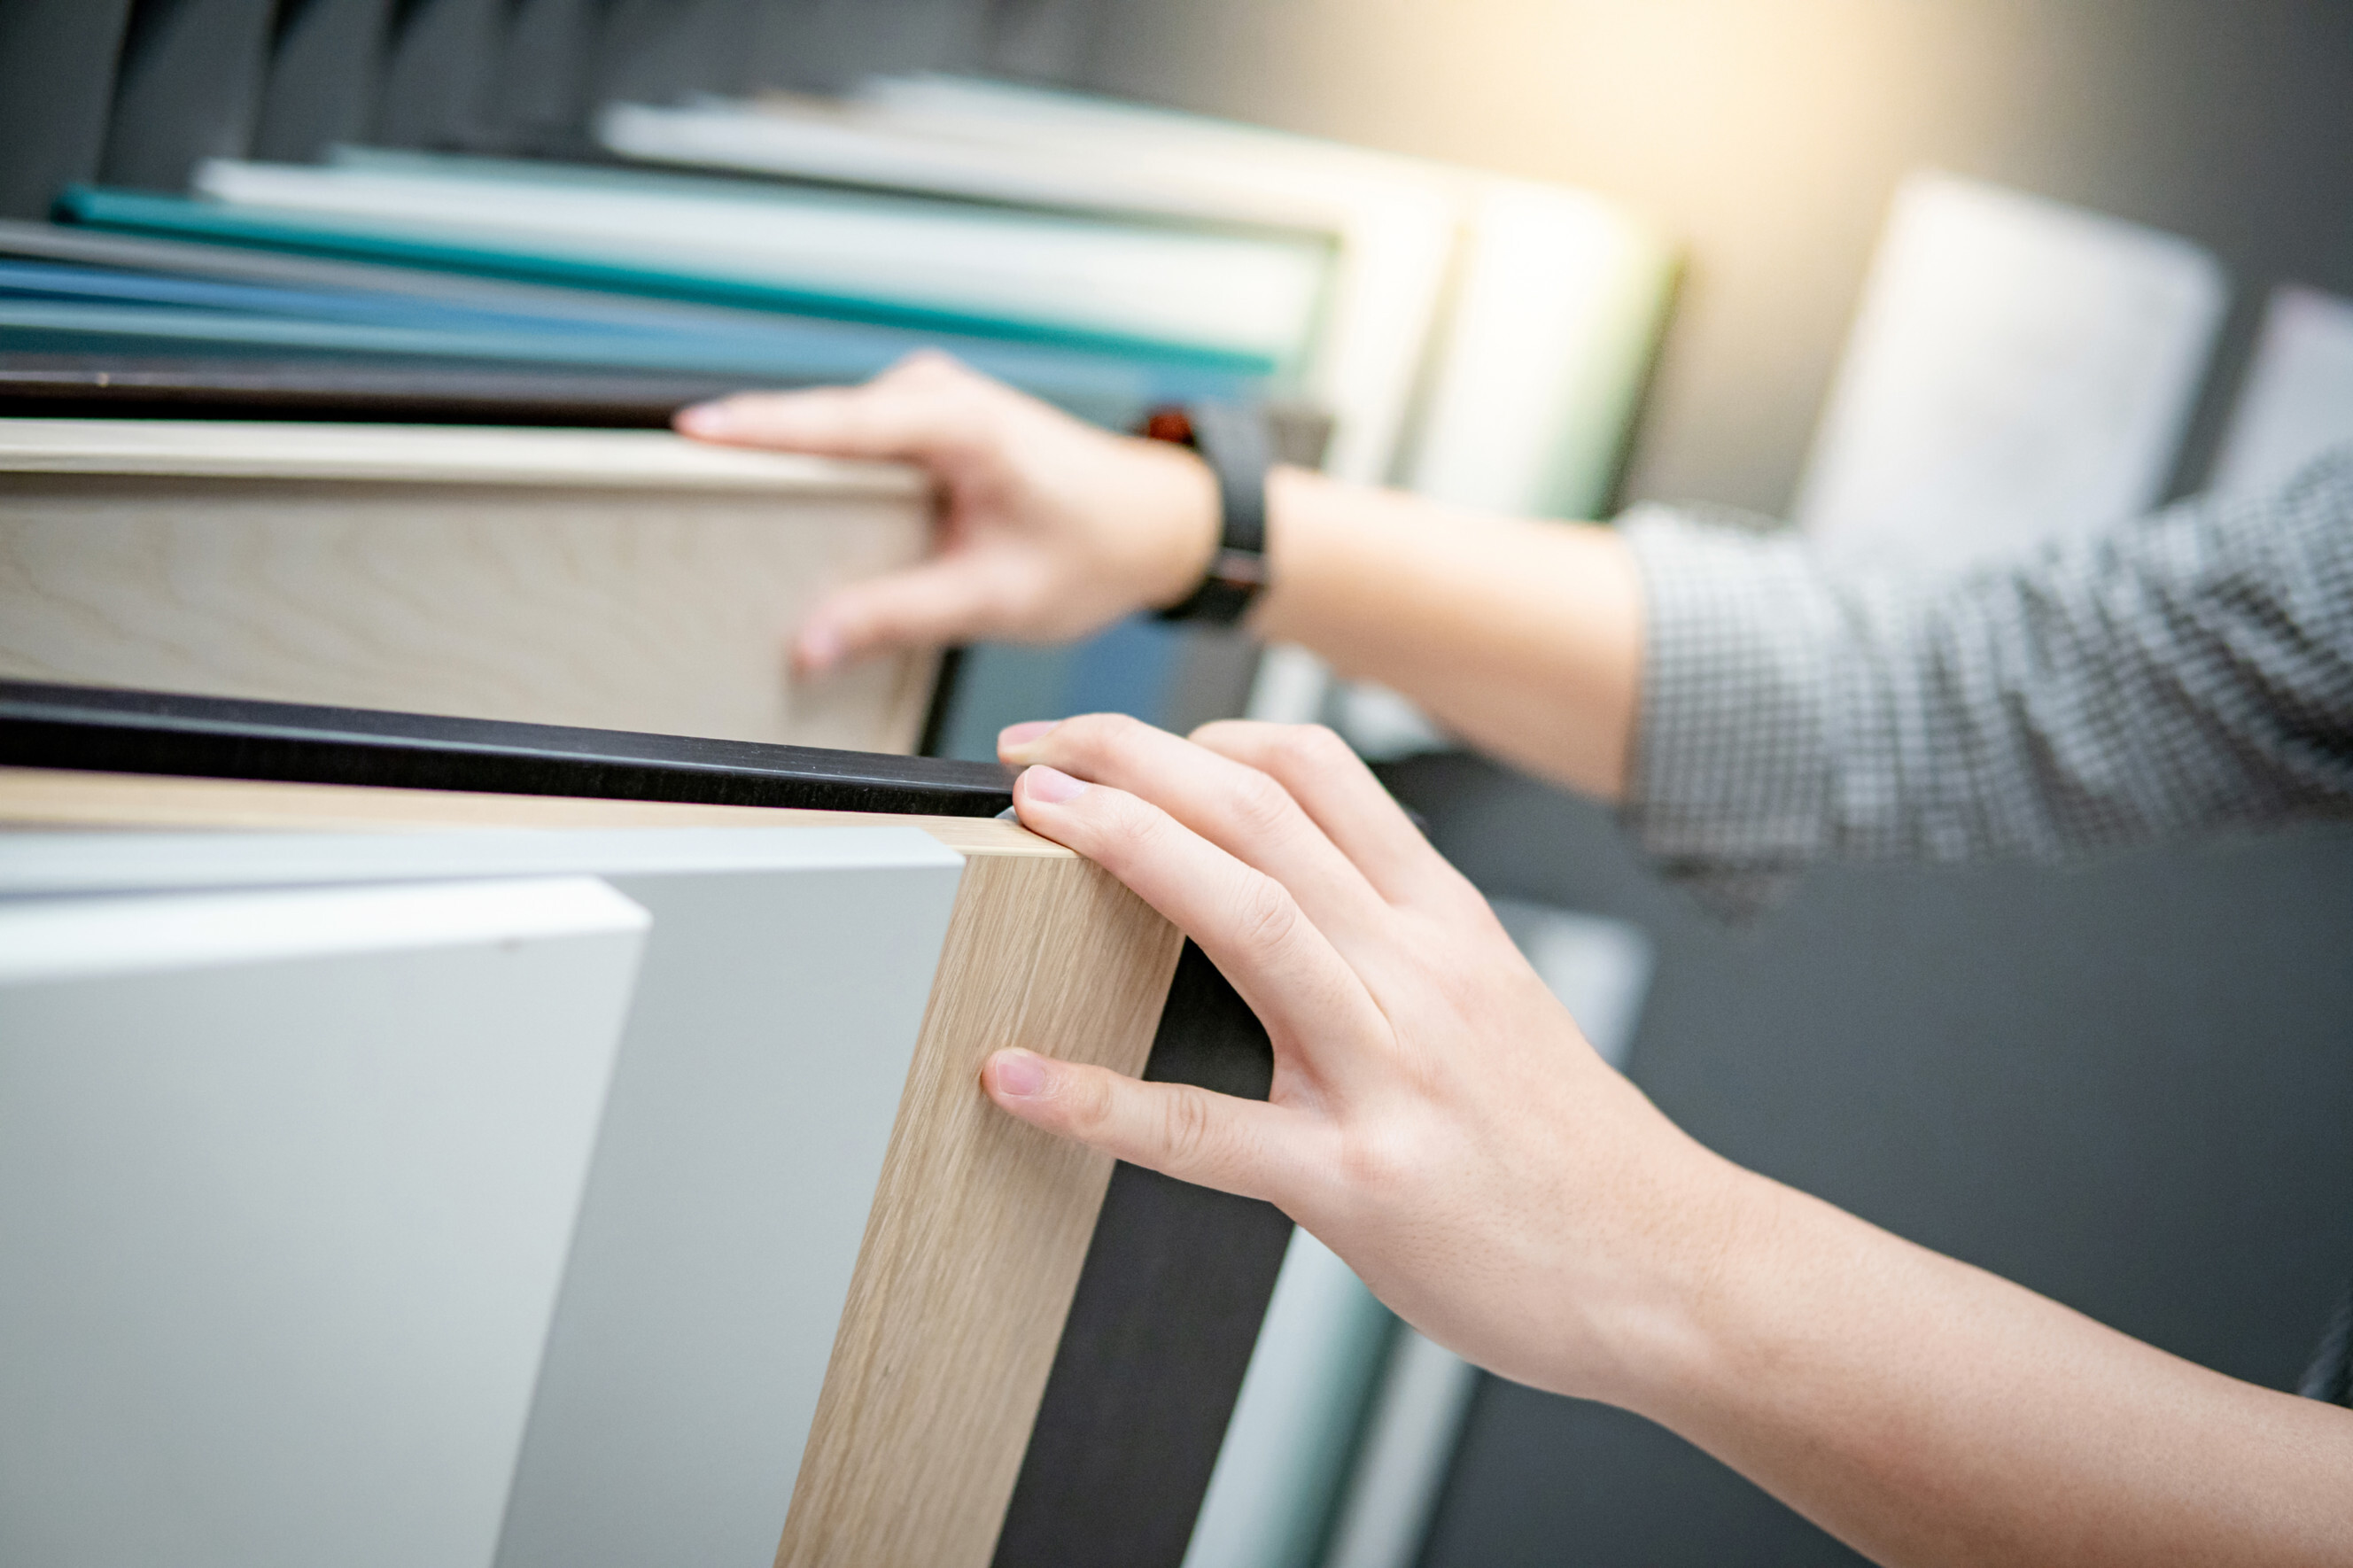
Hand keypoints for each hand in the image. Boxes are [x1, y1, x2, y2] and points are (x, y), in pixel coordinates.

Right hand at [676, 354, 1218, 673]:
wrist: (1151, 523)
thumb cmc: (1093, 549)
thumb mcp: (994, 598)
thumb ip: (897, 617)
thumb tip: (811, 643)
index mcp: (960, 422)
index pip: (836, 423)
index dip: (758, 430)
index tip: (688, 433)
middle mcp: (937, 394)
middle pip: (817, 422)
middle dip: (752, 455)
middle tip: (677, 494)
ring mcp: (927, 400)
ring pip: (828, 433)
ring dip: (783, 468)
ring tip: (720, 510)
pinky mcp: (922, 420)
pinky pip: (848, 443)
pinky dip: (817, 475)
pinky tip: (785, 512)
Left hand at [977, 713, 1746, 1401]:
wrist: (1674, 1267)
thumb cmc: (1567, 1143)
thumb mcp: (1493, 995)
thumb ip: (1398, 933)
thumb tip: (1286, 884)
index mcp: (1443, 919)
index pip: (1317, 768)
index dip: (1199, 734)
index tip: (1113, 739)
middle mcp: (1415, 969)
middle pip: (1262, 813)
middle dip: (1134, 758)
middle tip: (1031, 749)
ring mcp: (1387, 1069)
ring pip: (1249, 918)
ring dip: (1128, 847)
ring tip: (1032, 815)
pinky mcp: (1357, 1179)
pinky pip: (1210, 1131)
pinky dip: (1102, 1101)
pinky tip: (1018, 1078)